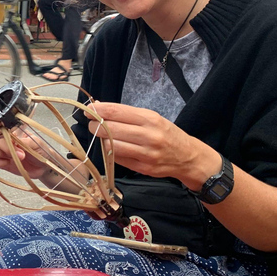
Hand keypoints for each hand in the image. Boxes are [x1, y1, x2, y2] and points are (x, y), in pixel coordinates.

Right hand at [0, 131, 49, 179]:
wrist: (45, 167)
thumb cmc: (42, 151)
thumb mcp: (36, 143)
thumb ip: (24, 142)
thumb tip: (14, 141)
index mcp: (13, 131)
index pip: (0, 129)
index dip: (4, 137)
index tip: (15, 144)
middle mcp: (6, 140)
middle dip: (4, 148)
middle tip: (21, 155)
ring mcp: (3, 151)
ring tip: (14, 159)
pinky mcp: (2, 162)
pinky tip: (7, 163)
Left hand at [89, 102, 203, 180]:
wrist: (189, 157)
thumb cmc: (166, 133)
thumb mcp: (151, 118)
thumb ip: (126, 114)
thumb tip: (99, 107)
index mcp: (150, 119)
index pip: (116, 112)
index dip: (98, 110)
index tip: (88, 109)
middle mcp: (149, 136)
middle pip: (111, 129)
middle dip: (95, 125)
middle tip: (91, 123)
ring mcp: (146, 154)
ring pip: (111, 145)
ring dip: (101, 139)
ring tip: (101, 135)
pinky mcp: (143, 168)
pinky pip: (118, 159)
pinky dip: (110, 151)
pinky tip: (111, 146)